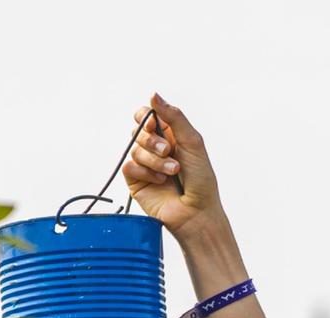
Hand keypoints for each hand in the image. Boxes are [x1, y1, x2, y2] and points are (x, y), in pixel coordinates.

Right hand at [120, 93, 220, 237]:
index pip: (146, 115)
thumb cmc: (200, 179)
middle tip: (168, 151)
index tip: (154, 124)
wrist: (196, 211)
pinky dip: (146, 172)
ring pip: (135, 149)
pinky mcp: (136, 181)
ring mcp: (144, 164)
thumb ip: (174, 116)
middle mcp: (155, 148)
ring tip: (172, 172)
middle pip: (138, 130)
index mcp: (169, 135)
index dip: (146, 117)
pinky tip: (160, 182)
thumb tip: (153, 95)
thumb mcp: (192, 141)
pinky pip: (130, 166)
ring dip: (155, 160)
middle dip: (153, 140)